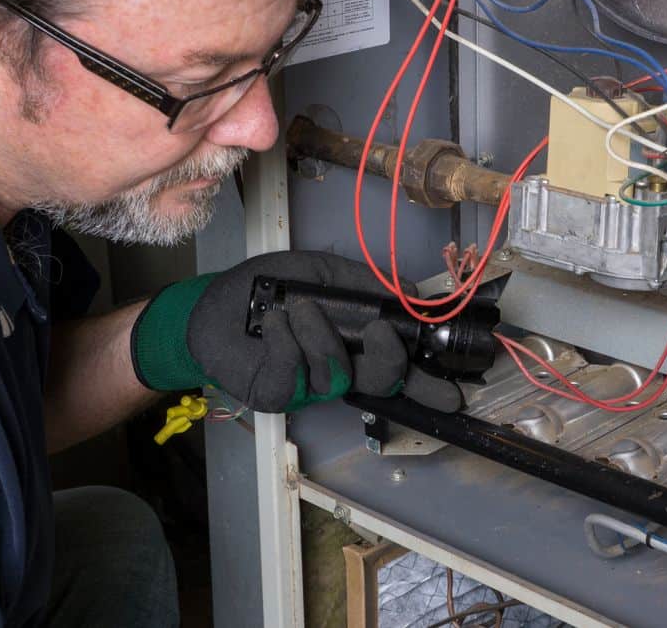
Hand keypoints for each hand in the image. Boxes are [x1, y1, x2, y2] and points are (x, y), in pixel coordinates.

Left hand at [130, 251, 462, 412]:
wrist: (214, 303)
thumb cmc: (269, 288)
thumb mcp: (322, 272)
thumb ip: (366, 283)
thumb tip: (413, 290)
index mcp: (356, 344)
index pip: (399, 370)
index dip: (427, 384)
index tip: (453, 392)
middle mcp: (338, 369)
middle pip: (380, 382)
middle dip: (389, 361)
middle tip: (382, 333)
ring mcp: (307, 387)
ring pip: (336, 376)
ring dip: (320, 336)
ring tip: (298, 309)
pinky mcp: (275, 394)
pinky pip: (293, 376)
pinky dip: (285, 343)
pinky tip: (273, 323)